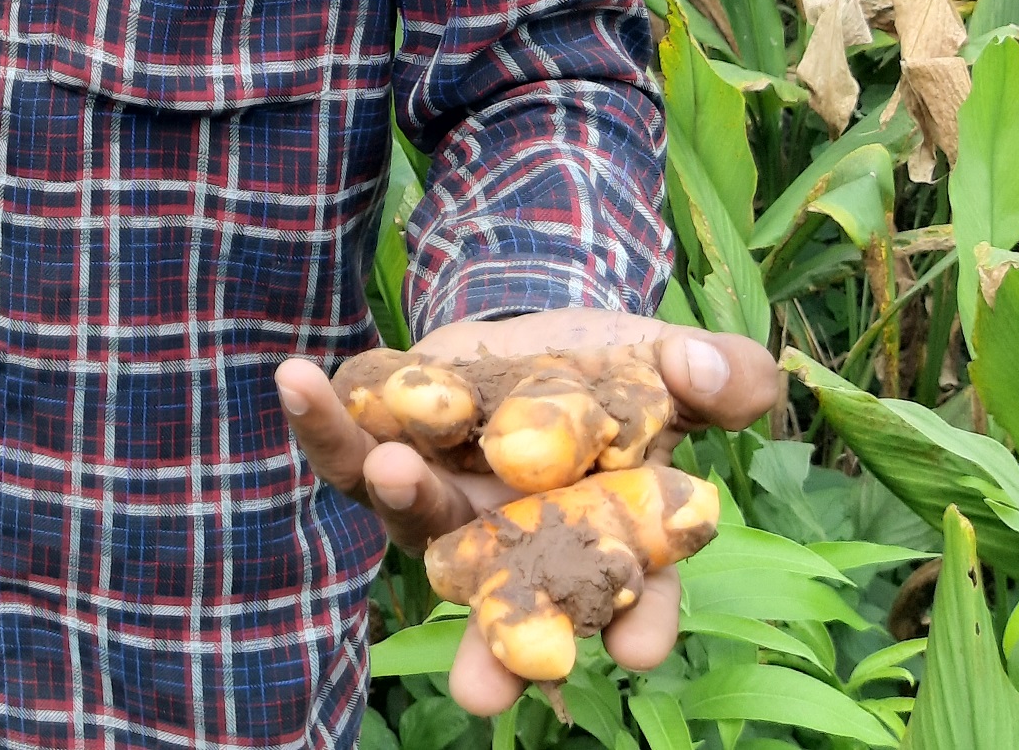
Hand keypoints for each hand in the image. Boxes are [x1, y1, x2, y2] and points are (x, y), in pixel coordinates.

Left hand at [275, 308, 778, 714]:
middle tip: (486, 687)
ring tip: (394, 470)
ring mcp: (446, 506)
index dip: (640, 620)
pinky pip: (345, 449)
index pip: (634, 593)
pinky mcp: (386, 452)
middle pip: (512, 603)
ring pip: (419, 522)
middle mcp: (519, 546)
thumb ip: (720, 372)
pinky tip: (298, 379)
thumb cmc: (624, 368)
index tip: (638, 647)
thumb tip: (698, 370)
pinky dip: (319, 420)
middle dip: (498, 642)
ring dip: (404, 500)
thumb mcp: (678, 361)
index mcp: (606, 539)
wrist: (538, 331)